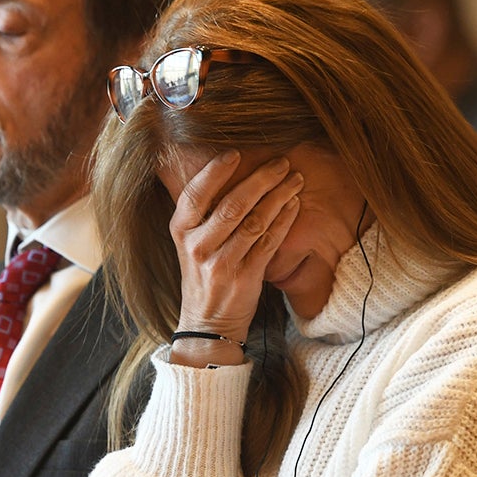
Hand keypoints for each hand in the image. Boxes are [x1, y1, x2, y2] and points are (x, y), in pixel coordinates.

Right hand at [169, 151, 303, 359]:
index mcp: (181, 231)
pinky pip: (268, 243)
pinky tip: (294, 205)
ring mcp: (221, 263)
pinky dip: (283, 221)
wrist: (207, 323)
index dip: (216, 172)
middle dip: (260, 180)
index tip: (236, 153)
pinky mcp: (245, 277)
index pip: (196, 194)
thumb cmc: (203, 275)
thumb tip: (231, 173)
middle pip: (232, 205)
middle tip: (281, 162)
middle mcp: (198, 246)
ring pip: (254, 222)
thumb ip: (204, 213)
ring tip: (295, 179)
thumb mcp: (191, 243)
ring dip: (278, 197)